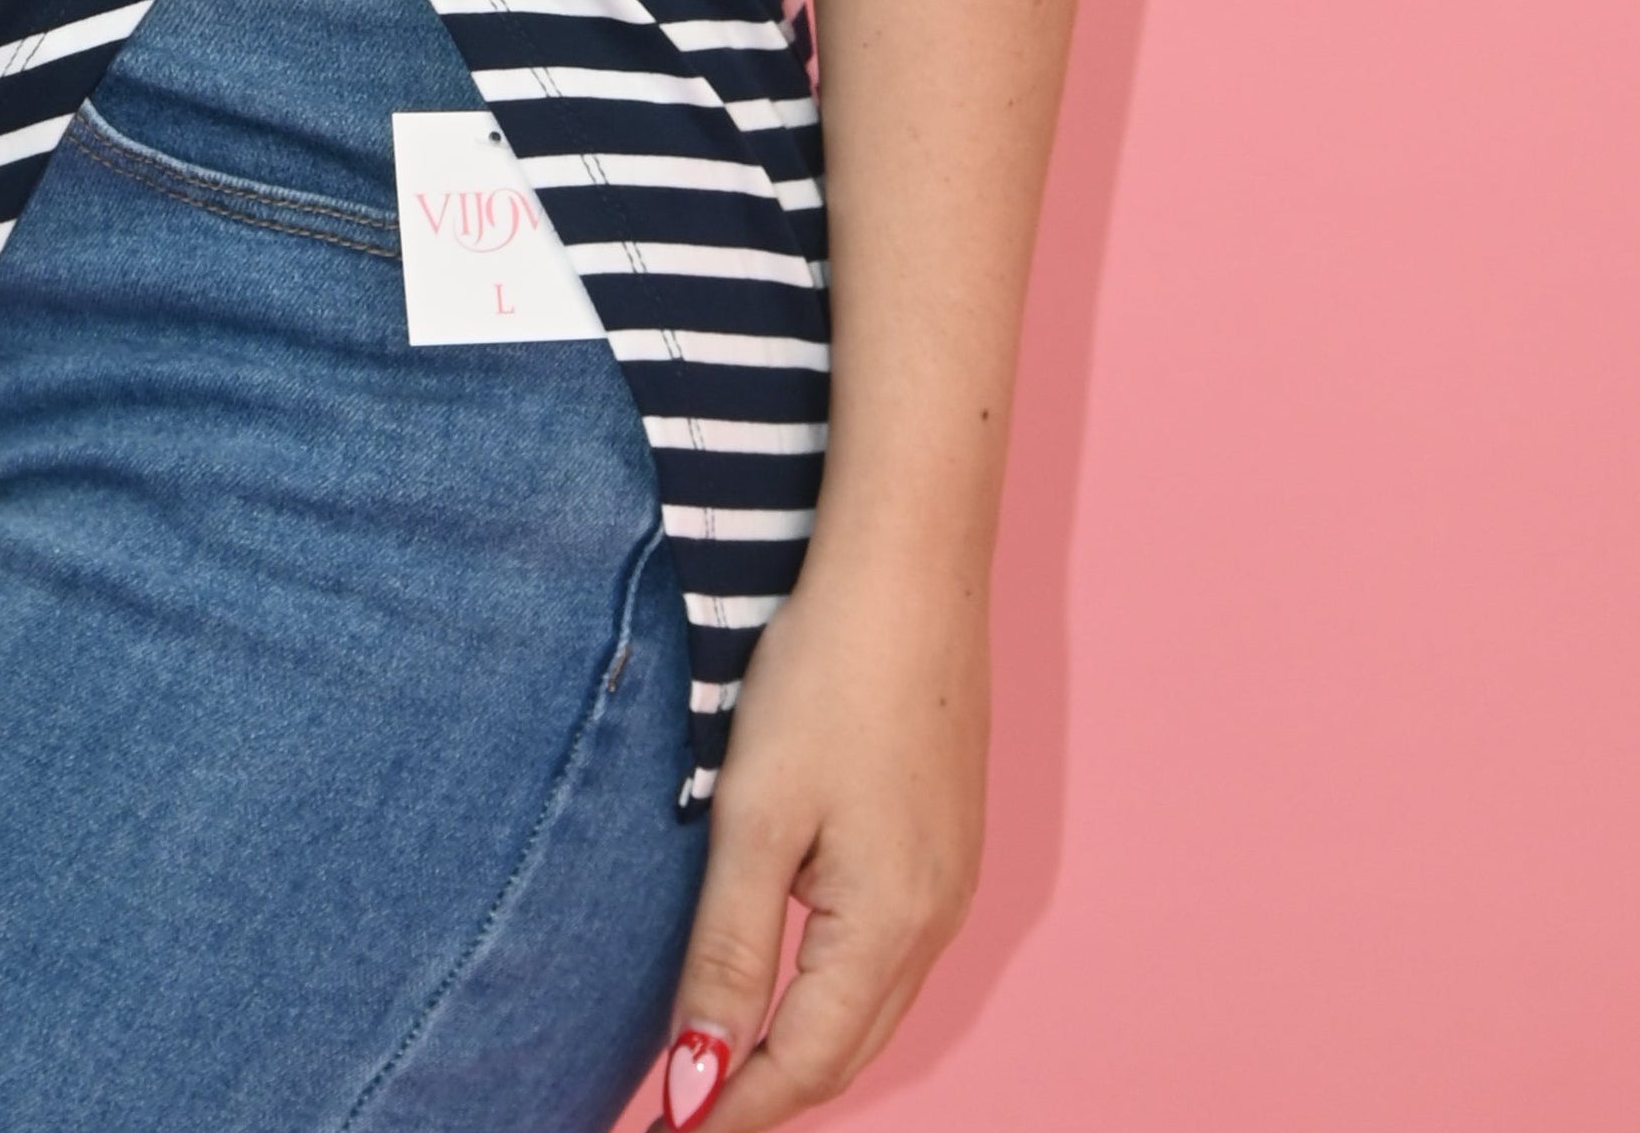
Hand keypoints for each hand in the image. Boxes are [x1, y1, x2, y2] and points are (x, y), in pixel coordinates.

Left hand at [651, 540, 988, 1129]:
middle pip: (848, 1045)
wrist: (908, 566)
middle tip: (692, 1113)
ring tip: (728, 1062)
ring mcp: (952, 875)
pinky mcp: (946, 831)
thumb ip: (728, 951)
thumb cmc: (828, 676)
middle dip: (770, 1089)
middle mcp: (937, 917)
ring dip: (805, 1041)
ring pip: (874, 1001)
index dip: (735, 1110)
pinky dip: (837, 984)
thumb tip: (698, 1080)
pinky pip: (892, 947)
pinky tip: (794, 970)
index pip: (805, 1064)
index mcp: (890, 926)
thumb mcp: (757, 816)